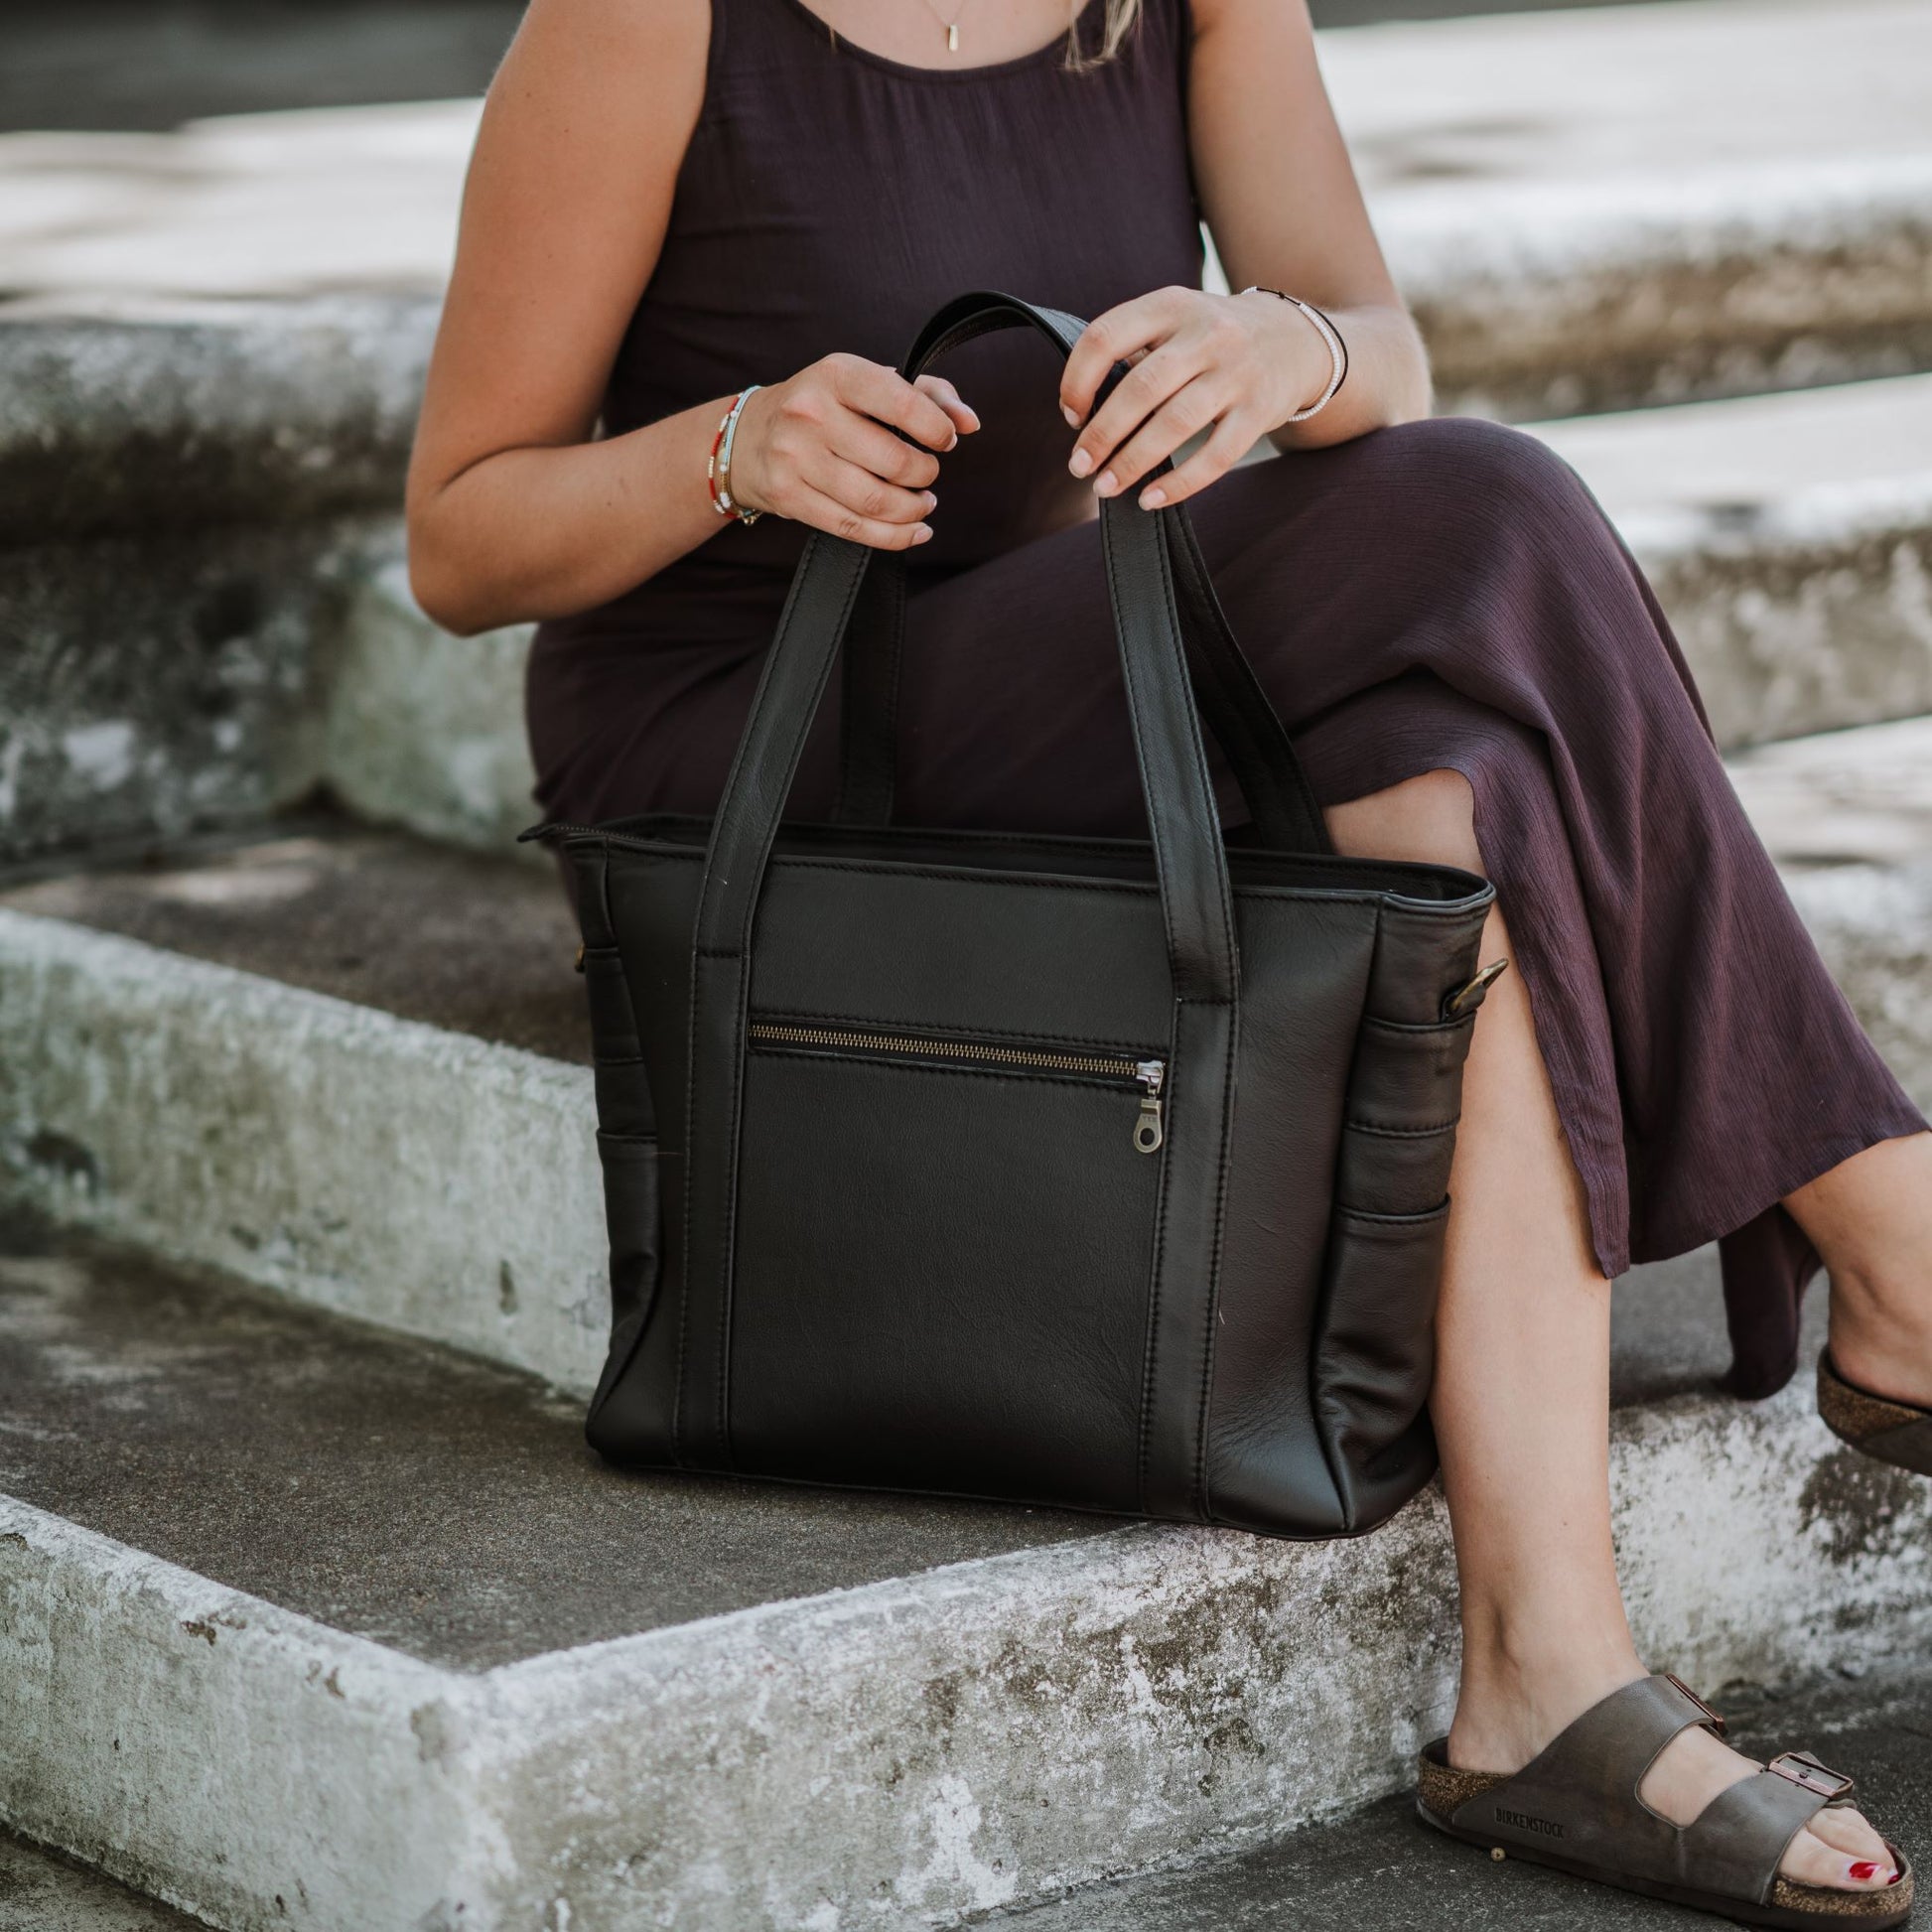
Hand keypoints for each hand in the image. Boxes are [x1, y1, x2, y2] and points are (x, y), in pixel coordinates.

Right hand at [729, 354, 978, 546]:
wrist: (747, 437)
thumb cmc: (824, 407)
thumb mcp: (867, 384)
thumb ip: (927, 394)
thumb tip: (970, 422)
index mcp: (836, 374)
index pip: (902, 402)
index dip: (936, 428)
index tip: (945, 439)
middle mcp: (811, 413)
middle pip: (893, 461)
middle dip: (925, 474)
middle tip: (928, 475)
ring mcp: (796, 457)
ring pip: (875, 501)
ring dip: (913, 510)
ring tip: (922, 503)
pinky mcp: (789, 496)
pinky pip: (854, 527)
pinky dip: (894, 536)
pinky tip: (913, 530)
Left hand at [1059, 285, 1333, 509]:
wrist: (1295, 340)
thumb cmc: (1213, 340)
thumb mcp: (1175, 320)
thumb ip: (1134, 352)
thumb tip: (1083, 413)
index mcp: (1171, 305)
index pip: (1106, 337)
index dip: (1078, 381)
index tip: (1072, 415)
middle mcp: (1206, 333)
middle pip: (1141, 387)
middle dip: (1102, 434)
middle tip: (1080, 466)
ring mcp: (1236, 372)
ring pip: (1175, 422)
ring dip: (1132, 461)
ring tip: (1105, 487)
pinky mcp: (1259, 411)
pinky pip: (1216, 455)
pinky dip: (1179, 483)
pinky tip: (1151, 499)